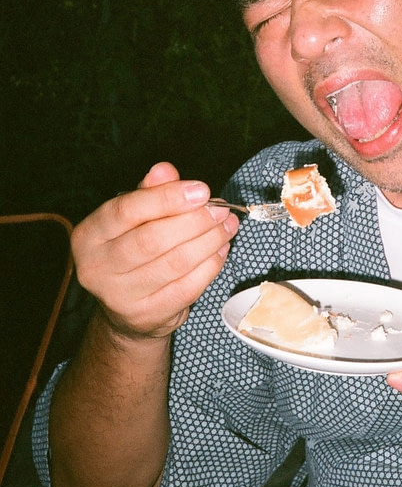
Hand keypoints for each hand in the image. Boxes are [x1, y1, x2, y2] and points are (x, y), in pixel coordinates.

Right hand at [71, 162, 239, 338]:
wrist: (125, 312)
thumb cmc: (131, 251)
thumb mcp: (133, 219)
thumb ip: (149, 192)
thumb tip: (164, 170)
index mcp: (89, 235)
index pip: (126, 210)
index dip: (167, 198)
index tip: (201, 190)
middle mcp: (97, 267)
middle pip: (152, 239)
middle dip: (194, 221)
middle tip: (220, 210)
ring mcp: (120, 296)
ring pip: (174, 263)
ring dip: (209, 241)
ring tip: (227, 226)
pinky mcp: (147, 316)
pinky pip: (187, 288)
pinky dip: (210, 266)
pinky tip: (221, 249)